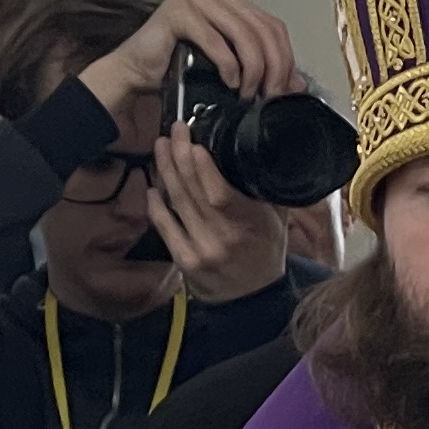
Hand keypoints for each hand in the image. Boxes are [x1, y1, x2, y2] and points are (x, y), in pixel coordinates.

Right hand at [78, 0, 300, 116]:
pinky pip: (216, 40)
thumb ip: (261, 70)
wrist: (135, 74)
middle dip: (273, 68)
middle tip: (268, 96)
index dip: (284, 59)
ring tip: (248, 93)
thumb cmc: (177, 69)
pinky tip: (229, 83)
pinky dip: (228, 65)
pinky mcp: (177, 11)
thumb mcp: (229, 69)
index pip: (272, 25)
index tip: (282, 90)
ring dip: (252, 69)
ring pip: (243, 34)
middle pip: (262, 29)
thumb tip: (298, 84)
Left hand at [151, 119, 290, 303]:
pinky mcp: (184, 260)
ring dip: (166, 171)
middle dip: (180, 155)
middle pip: (193, 190)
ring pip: (177, 202)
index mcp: (250, 224)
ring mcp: (200, 249)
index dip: (203, 167)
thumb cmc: (266, 251)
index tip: (195, 142)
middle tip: (175, 131)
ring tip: (161, 146)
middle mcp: (223, 237)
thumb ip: (265, 189)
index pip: (220, 193)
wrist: (253, 297)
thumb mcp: (277, 220)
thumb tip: (257, 151)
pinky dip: (156, 205)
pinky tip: (152, 187)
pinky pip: (165, 226)